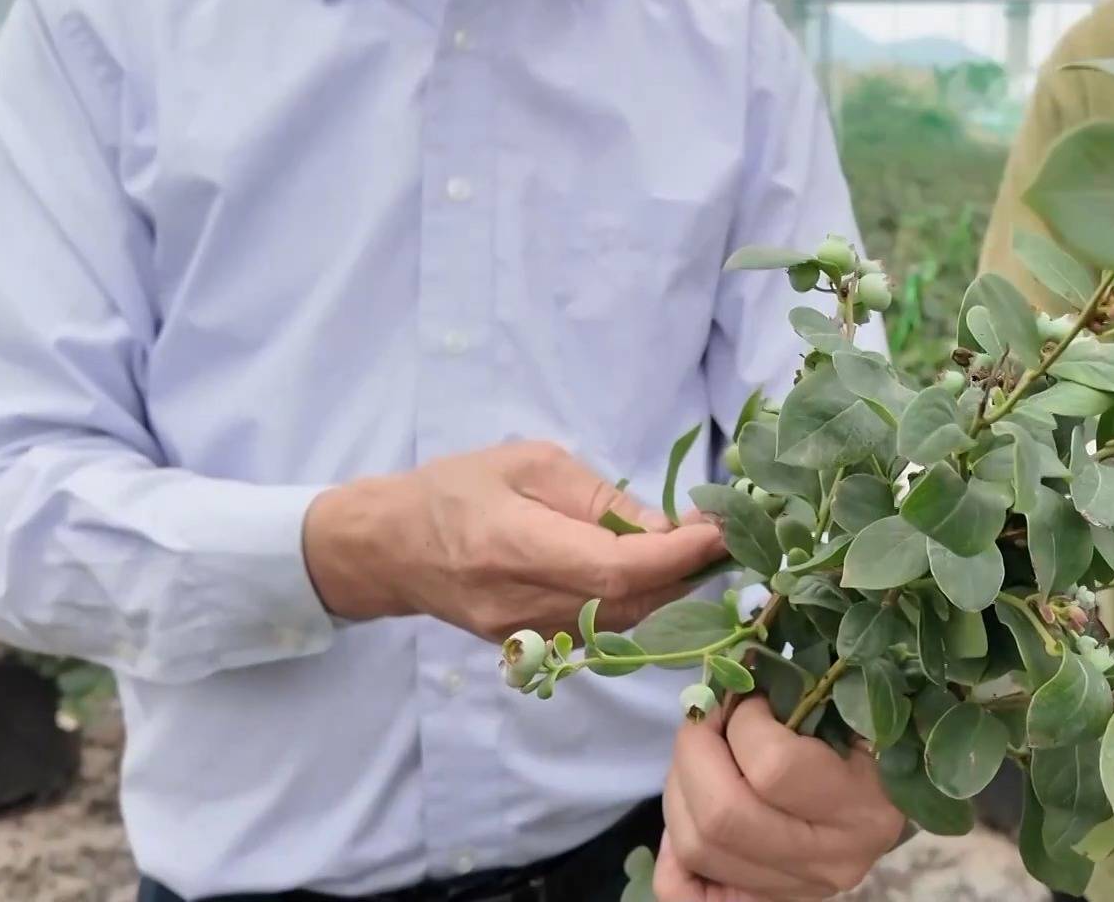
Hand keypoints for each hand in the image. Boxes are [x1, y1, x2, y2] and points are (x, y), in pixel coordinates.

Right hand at [300, 440, 723, 639]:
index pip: (615, 567)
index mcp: (512, 545)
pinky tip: (653, 573)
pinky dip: (638, 603)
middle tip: (724, 534)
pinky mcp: (531, 648)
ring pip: (622, 622)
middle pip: (628, 602)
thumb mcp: (528, 464)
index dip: (676, 554)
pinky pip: (602, 630)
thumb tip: (666, 525)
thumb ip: (597, 497)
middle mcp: (521, 602)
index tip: (720, 528)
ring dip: (669, 590)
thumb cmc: (456, 488)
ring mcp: (525, 635)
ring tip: (698, 549)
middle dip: (686, 571)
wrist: (389, 548)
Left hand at [655, 697, 904, 901]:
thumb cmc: (861, 747)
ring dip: (679, 787)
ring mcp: (791, 889)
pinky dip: (671, 853)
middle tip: (707, 720)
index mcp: (862, 806)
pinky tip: (689, 813)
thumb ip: (799, 698)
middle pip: (722, 815)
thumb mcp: (848, 719)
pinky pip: (684, 894)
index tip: (751, 701)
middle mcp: (829, 860)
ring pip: (696, 846)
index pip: (774, 766)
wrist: (878, 810)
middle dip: (694, 751)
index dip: (743, 721)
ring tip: (700, 757)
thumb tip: (731, 672)